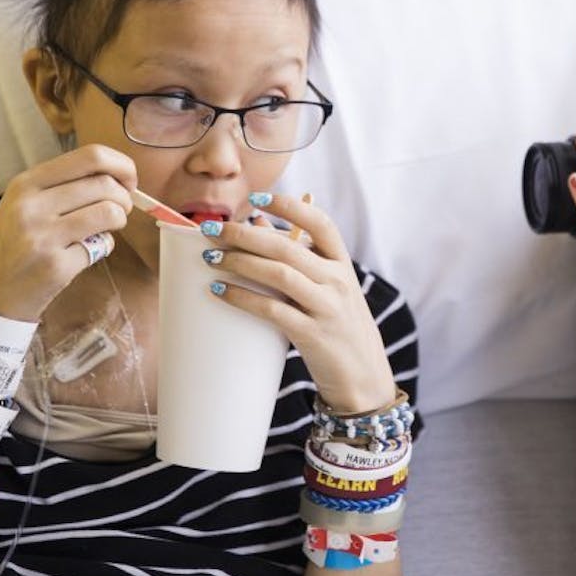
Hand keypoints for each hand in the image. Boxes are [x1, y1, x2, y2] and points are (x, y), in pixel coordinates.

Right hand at [0, 145, 135, 321]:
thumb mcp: (23, 204)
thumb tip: (118, 176)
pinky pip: (102, 246)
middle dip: (124, 198)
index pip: (90, 156)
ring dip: (119, 220)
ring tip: (105, 228)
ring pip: (110, 212)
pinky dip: (103, 247)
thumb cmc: (13, 245)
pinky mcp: (56, 265)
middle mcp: (31, 206)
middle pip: (105, 184)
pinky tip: (85, 252)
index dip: (121, 166)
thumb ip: (63, 186)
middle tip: (120, 210)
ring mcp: (42, 236)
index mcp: (25, 184)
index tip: (128, 180)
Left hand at [203, 194, 396, 414]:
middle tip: (212, 230)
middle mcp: (338, 281)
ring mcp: (327, 307)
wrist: (364, 377)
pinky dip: (242, 297)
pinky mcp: (313, 334)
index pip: (320, 223)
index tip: (255, 199)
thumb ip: (296, 257)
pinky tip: (219, 291)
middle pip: (288, 246)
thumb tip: (256, 224)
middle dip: (245, 234)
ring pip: (279, 273)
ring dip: (240, 262)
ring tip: (211, 258)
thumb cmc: (339, 326)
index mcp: (342, 264)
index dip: (288, 206)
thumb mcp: (327, 288)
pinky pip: (272, 310)